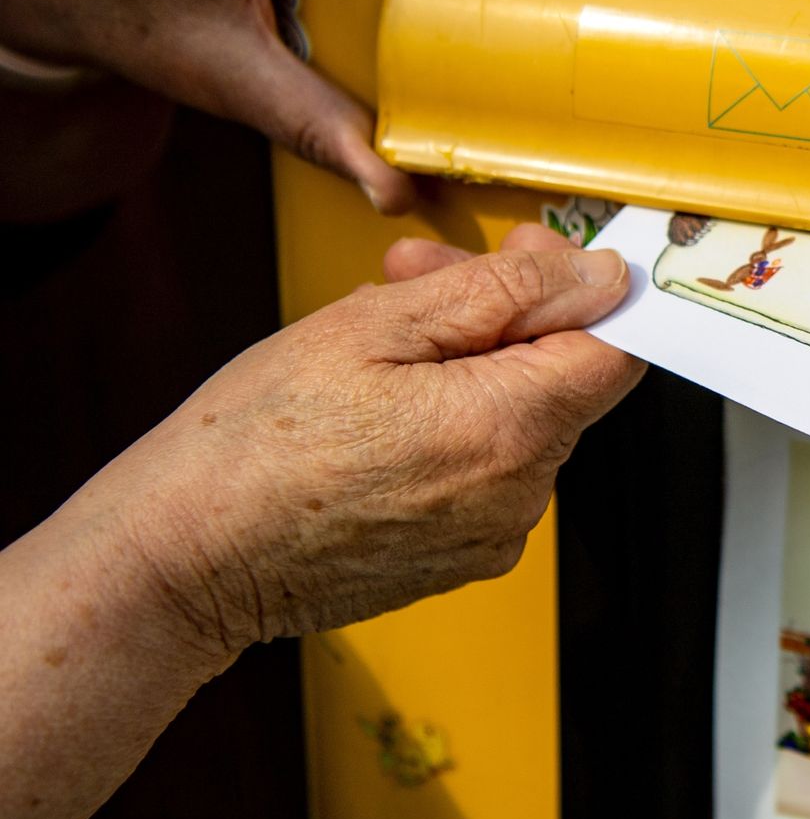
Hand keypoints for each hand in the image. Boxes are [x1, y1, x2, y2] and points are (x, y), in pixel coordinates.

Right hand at [62, 223, 642, 665]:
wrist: (182, 559)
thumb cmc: (252, 444)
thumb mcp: (372, 325)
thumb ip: (500, 294)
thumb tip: (593, 276)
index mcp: (510, 431)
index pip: (617, 349)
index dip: (579, 289)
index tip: (528, 258)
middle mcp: (520, 494)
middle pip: (562, 378)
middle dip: (502, 314)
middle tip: (412, 275)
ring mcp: (494, 534)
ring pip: (522, 419)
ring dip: (470, 364)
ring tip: (376, 339)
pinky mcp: (464, 557)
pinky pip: (489, 468)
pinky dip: (454, 422)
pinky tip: (380, 405)